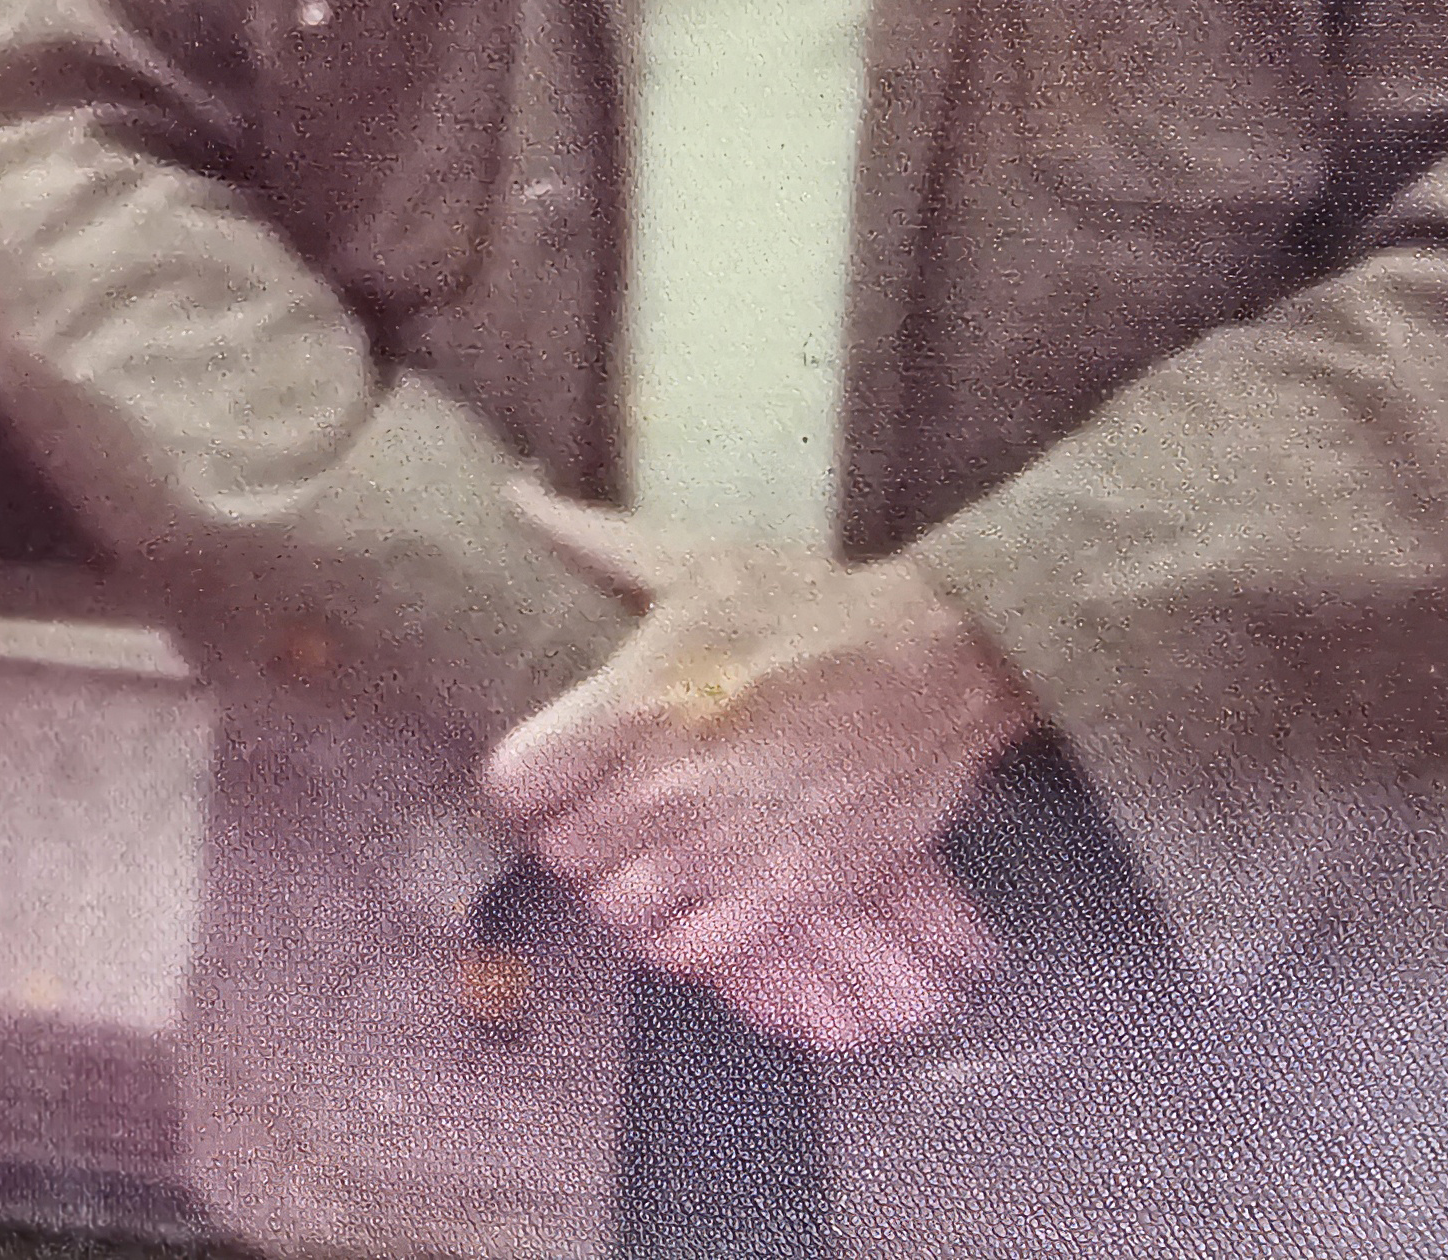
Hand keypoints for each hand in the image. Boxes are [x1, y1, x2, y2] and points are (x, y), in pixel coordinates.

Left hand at [485, 484, 1038, 1050]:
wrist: (932, 662)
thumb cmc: (808, 607)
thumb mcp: (697, 561)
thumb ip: (594, 539)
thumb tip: (517, 496)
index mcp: (635, 702)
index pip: (515, 783)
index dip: (519, 780)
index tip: (541, 772)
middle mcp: (668, 785)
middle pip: (561, 851)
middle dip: (569, 831)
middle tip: (597, 811)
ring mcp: (726, 848)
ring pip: (616, 907)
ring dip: (618, 885)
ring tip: (640, 857)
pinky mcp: (786, 894)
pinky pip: (687, 951)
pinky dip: (673, 936)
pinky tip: (686, 900)